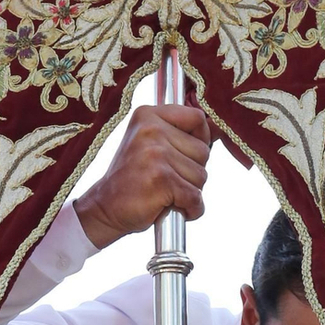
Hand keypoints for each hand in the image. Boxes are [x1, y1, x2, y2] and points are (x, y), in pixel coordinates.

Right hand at [74, 104, 210, 249]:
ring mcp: (155, 154)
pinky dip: (190, 209)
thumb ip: (182, 133)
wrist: (104, 208)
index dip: (200, 140)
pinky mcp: (161, 180)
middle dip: (192, 171)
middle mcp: (150, 129)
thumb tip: (219, 127)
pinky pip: (195, 197)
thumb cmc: (133, 177)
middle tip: (166, 178)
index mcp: (147, 115)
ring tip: (164, 192)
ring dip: (189, 191)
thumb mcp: (151, 144)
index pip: (197, 118)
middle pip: (203, 151)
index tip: (184, 154)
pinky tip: (170, 207)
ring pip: (202, 176)